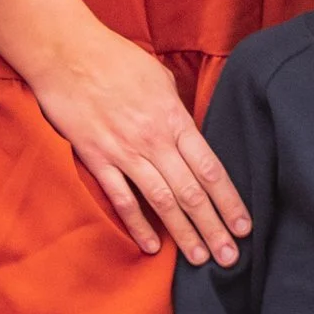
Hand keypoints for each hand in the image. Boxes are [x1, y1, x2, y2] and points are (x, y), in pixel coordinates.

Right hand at [0, 0, 250, 261]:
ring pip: (162, 201)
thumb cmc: (116, 60)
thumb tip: (190, 131)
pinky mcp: (96, 158)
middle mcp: (154, 140)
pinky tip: (152, 246)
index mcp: (175, 120)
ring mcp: (125, 152)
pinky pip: (122, 199)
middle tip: (232, 257)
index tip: (245, 226)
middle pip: (192, 192)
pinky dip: (137, 224)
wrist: (68, 53)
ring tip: (201, 259)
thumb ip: (177, 111)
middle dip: (214, 227)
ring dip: (184, 234)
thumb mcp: (160, 79)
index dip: (230, 201)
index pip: (211, 168)